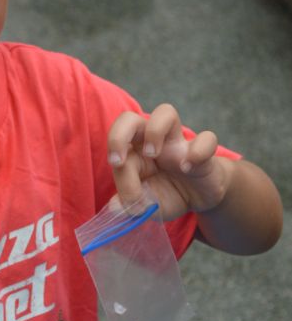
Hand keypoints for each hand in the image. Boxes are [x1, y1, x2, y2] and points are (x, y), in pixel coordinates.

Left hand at [107, 103, 231, 219]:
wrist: (199, 199)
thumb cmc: (167, 195)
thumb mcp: (146, 207)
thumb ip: (129, 205)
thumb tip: (115, 207)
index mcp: (133, 152)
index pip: (117, 147)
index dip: (115, 163)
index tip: (123, 186)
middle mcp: (152, 142)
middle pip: (130, 119)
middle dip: (118, 134)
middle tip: (119, 161)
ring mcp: (178, 143)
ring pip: (166, 112)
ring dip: (154, 131)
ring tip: (154, 155)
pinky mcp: (203, 151)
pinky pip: (206, 138)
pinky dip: (198, 150)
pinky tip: (188, 168)